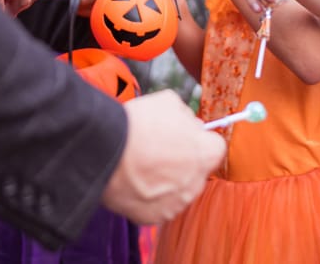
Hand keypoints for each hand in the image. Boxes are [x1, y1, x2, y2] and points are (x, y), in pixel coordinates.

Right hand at [101, 90, 225, 223]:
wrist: (105, 152)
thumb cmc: (139, 126)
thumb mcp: (169, 102)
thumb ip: (186, 115)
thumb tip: (188, 123)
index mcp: (205, 154)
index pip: (214, 147)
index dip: (198, 140)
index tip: (184, 136)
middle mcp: (196, 183)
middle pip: (195, 171)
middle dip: (182, 162)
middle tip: (157, 150)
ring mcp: (176, 204)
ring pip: (176, 191)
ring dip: (165, 180)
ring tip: (140, 165)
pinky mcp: (154, 218)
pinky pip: (156, 205)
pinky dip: (147, 196)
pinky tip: (133, 181)